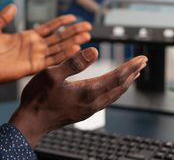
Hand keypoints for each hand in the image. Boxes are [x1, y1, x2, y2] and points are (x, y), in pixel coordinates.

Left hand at [0, 4, 90, 98]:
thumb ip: (2, 18)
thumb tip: (12, 6)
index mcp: (27, 36)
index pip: (48, 28)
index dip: (61, 22)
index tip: (73, 16)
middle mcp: (35, 47)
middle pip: (59, 37)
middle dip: (73, 32)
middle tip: (88, 26)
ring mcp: (35, 57)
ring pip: (59, 48)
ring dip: (73, 42)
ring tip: (87, 36)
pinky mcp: (33, 67)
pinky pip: (52, 60)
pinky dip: (64, 55)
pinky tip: (74, 49)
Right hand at [9, 49, 147, 146]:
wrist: (30, 123)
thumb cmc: (38, 98)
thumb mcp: (52, 74)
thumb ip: (74, 62)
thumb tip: (95, 51)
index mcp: (87, 92)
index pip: (116, 78)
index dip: (130, 67)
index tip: (141, 58)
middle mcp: (92, 102)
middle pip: (119, 87)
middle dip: (132, 74)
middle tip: (142, 62)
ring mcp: (88, 109)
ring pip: (114, 95)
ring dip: (125, 83)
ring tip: (132, 74)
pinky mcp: (82, 112)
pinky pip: (105, 99)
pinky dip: (114, 90)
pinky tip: (111, 88)